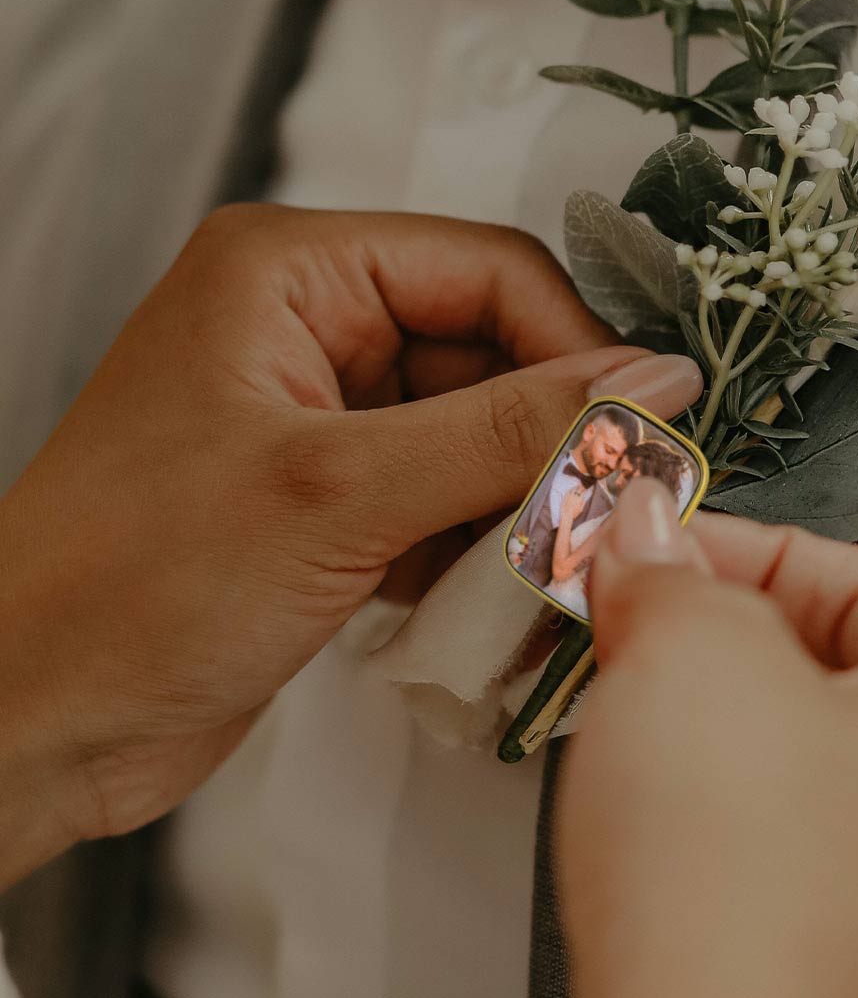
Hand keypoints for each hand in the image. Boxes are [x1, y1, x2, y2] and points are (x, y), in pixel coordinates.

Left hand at [0, 205, 703, 887]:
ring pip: (484, 437)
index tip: (638, 433)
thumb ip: (511, 430)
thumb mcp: (342, 492)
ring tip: (540, 577)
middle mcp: (312, 329)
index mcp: (292, 272)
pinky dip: (484, 553)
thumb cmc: (130, 588)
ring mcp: (324, 421)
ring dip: (523, 508)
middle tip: (600, 520)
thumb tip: (656, 381)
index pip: (492, 272)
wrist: (28, 725)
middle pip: (497, 355)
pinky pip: (452, 501)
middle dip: (549, 443)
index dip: (576, 349)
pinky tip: (487, 607)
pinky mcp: (335, 503)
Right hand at [524, 481, 857, 997]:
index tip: (652, 561)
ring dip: (727, 736)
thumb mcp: (691, 657)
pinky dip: (740, 831)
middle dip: (729, 645)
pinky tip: (671, 842)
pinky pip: (813, 862)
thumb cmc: (735, 888)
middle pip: (855, 672)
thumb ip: (675, 576)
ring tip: (638, 740)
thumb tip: (652, 545)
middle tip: (632, 641)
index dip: (744, 553)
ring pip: (830, 770)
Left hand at [563, 484, 586, 514]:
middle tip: (582, 485)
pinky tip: (571, 488)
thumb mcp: (581, 509)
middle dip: (581, 487)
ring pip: (573, 489)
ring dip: (576, 487)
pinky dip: (570, 489)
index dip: (585, 489)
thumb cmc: (574, 514)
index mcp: (580, 499)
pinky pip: (568, 491)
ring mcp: (569, 496)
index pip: (583, 492)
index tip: (585, 488)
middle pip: (578, 489)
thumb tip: (584, 498)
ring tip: (577, 485)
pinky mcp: (565, 497)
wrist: (566, 515)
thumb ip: (583, 503)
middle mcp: (575, 496)